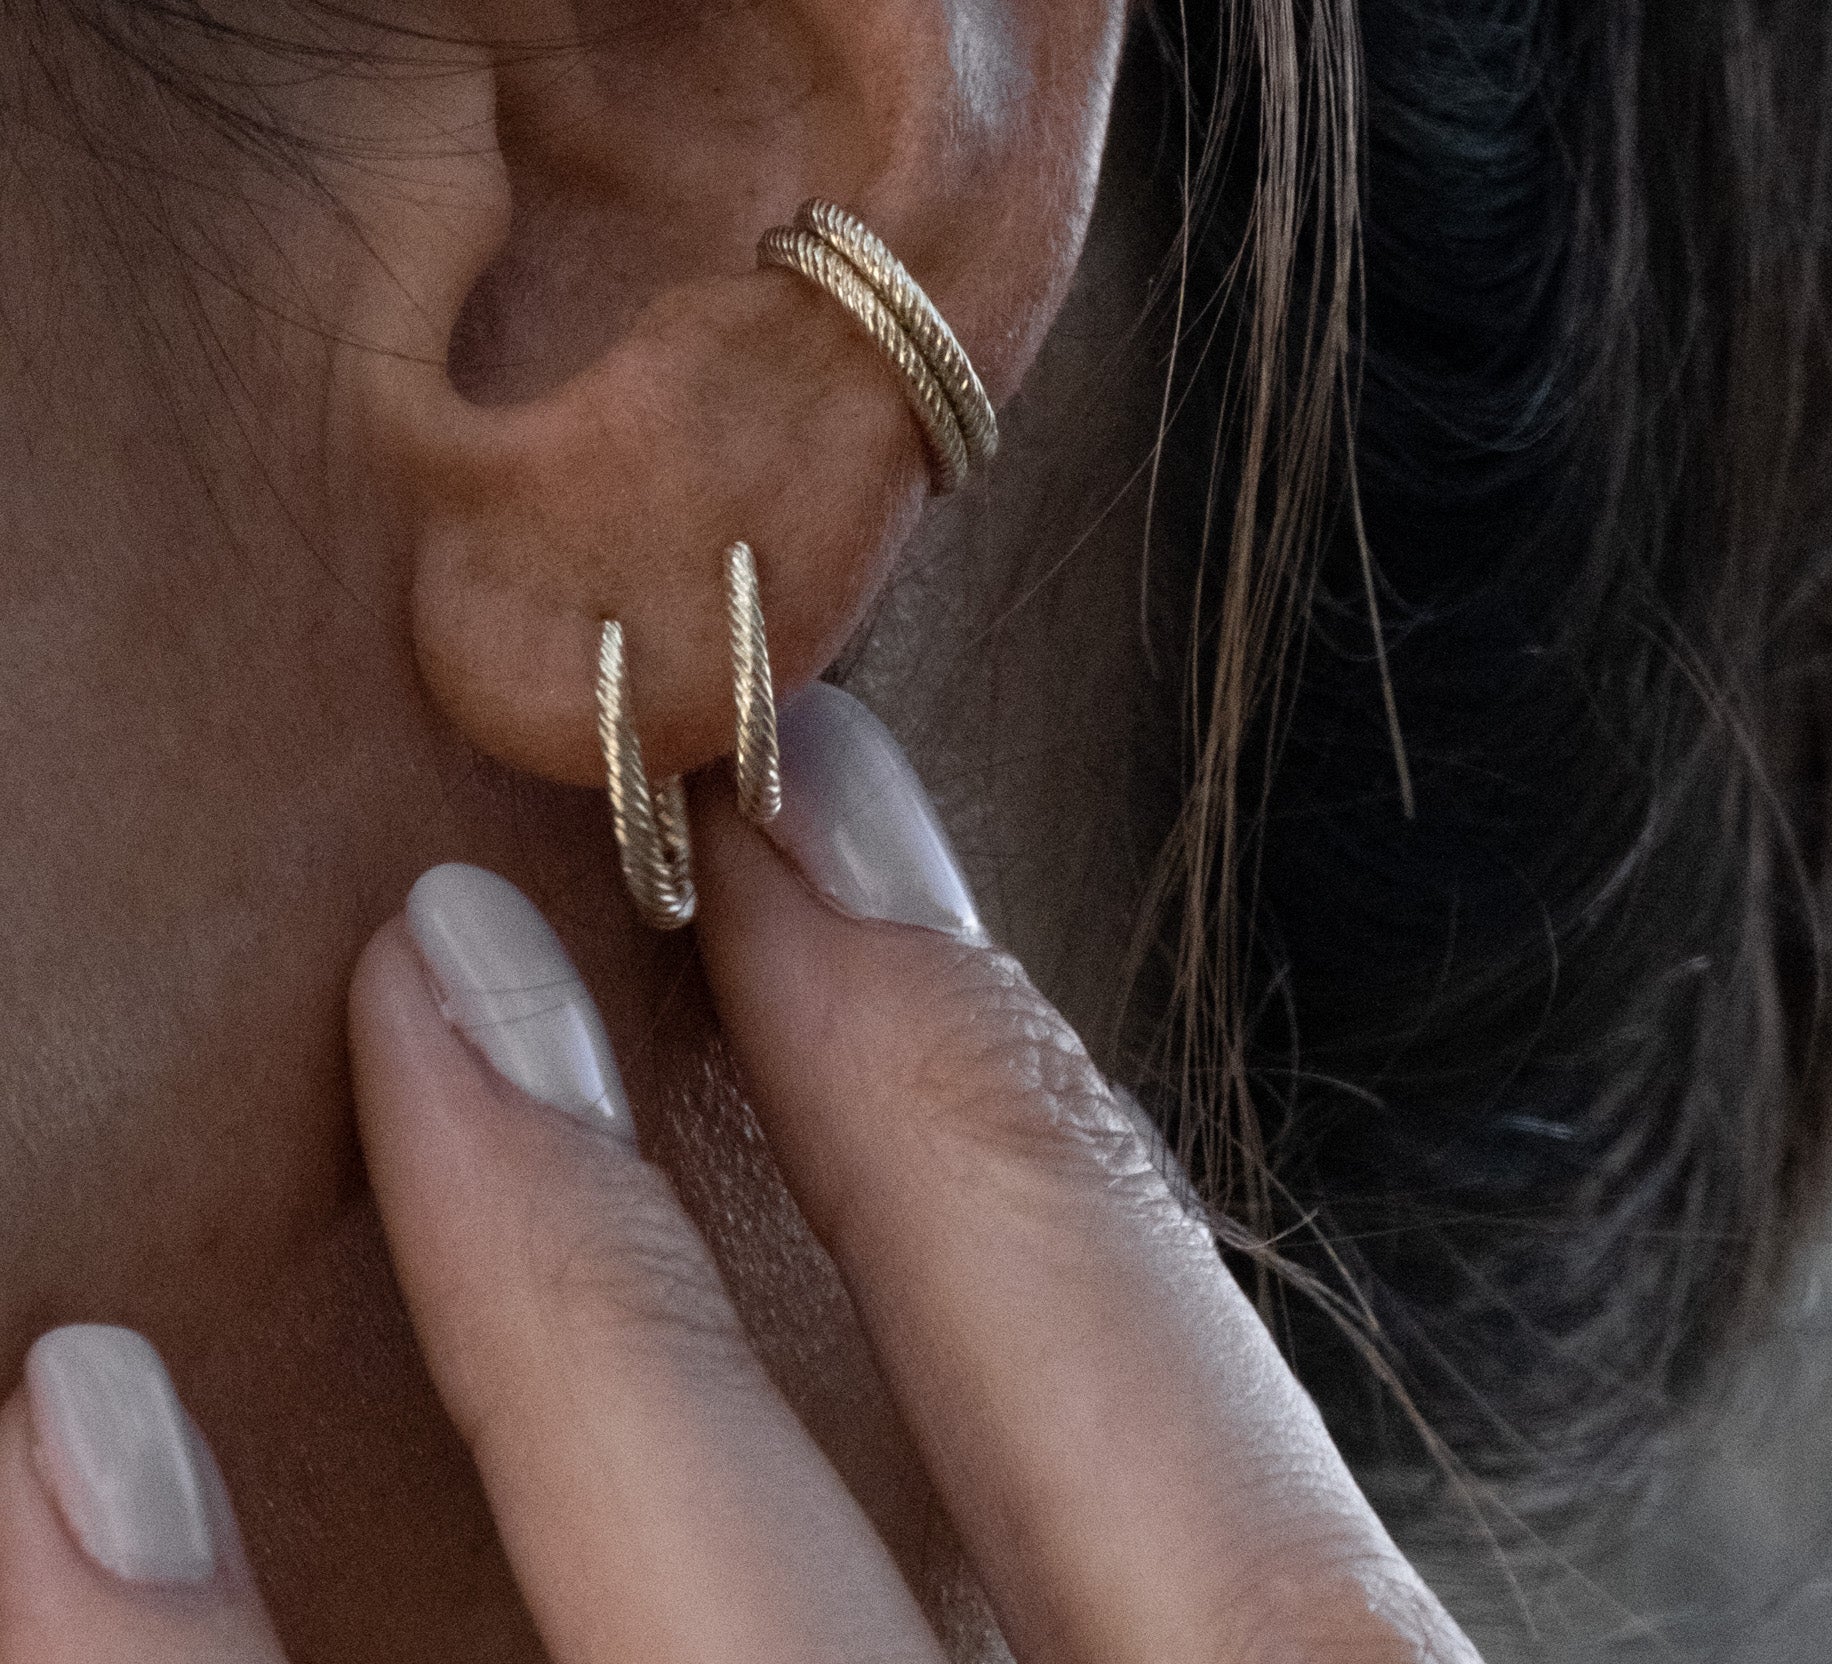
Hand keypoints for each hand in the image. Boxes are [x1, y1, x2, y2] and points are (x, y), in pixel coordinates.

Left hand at [0, 685, 1480, 1662]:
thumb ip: (1149, 1582)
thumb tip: (942, 1362)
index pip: (1164, 1416)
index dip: (991, 1080)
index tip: (828, 807)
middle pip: (873, 1547)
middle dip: (737, 1178)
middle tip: (562, 866)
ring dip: (511, 1346)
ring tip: (384, 1027)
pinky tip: (57, 1462)